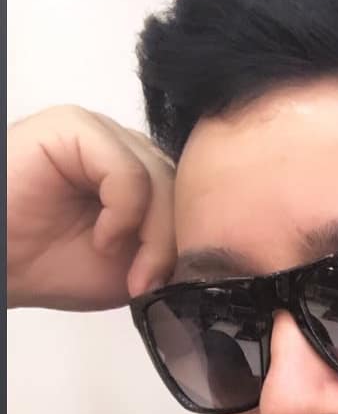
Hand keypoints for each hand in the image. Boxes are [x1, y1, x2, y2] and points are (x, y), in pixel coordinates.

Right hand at [7, 106, 176, 309]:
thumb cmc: (47, 264)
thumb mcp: (129, 268)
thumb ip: (170, 253)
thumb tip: (215, 258)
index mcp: (142, 176)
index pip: (192, 197)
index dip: (188, 243)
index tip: (163, 286)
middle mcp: (125, 148)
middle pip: (182, 186)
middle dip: (172, 242)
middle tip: (145, 282)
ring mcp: (101, 133)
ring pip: (162, 178)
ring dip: (152, 233)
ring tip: (119, 261)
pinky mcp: (74, 126)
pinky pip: (129, 168)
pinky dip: (124, 212)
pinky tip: (103, 238)